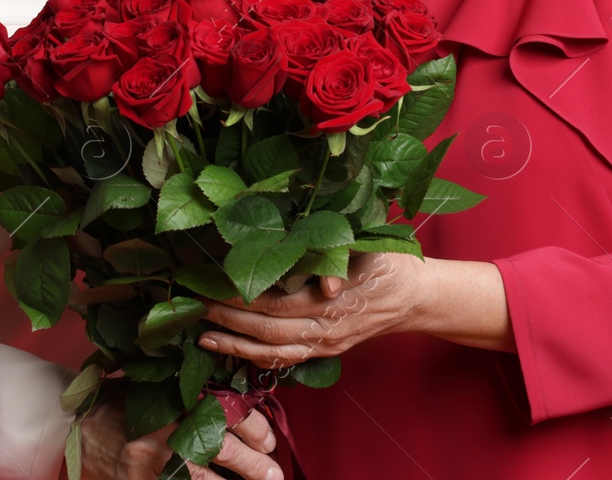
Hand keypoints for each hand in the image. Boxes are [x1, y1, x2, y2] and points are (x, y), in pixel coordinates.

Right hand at [76, 396, 281, 479]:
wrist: (75, 428)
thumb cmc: (120, 404)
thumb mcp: (156, 388)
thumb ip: (191, 393)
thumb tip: (241, 404)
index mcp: (173, 399)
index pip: (224, 411)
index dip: (253, 427)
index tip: (268, 439)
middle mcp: (164, 430)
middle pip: (220, 448)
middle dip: (254, 464)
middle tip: (274, 473)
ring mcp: (151, 462)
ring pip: (203, 478)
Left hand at [196, 251, 426, 368]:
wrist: (417, 297)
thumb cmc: (391, 263)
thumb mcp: (373, 250)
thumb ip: (345, 259)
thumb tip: (325, 283)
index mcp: (335, 304)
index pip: (278, 303)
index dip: (243, 296)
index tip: (214, 281)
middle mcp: (326, 330)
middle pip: (268, 330)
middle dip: (228, 318)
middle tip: (194, 303)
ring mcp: (325, 345)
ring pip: (272, 352)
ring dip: (234, 344)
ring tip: (201, 332)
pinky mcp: (324, 351)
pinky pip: (284, 360)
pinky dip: (253, 356)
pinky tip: (229, 347)